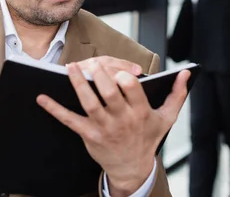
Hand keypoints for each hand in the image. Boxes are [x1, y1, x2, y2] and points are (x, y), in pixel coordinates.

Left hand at [37, 58, 190, 196]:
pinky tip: (42, 97)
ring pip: (88, 103)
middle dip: (100, 76)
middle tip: (91, 61)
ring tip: (70, 67)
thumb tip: (186, 73)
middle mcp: (122, 120)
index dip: (126, 81)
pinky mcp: (88, 134)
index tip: (122, 72)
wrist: (132, 169)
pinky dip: (54, 109)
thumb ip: (177, 94)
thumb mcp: (167, 118)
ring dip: (78, 85)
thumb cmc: (148, 138)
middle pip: (108, 94)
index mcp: (141, 113)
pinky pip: (69, 120)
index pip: (133, 93)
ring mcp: (103, 128)